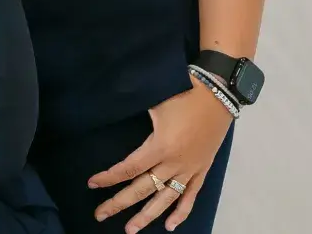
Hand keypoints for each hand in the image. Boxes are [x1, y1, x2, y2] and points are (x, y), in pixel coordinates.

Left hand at [87, 80, 232, 231]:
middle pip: (143, 188)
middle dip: (119, 203)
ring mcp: (190, 169)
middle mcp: (174, 163)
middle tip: (100, 215)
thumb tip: (109, 109)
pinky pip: (191, 195)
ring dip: (148, 215)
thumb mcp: (154, 100)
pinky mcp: (202, 169)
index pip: (129, 168)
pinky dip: (182, 211)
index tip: (92, 183)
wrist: (219, 92)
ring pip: (166, 198)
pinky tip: (171, 225)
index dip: (109, 177)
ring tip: (131, 230)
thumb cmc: (184, 92)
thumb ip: (134, 110)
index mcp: (160, 147)